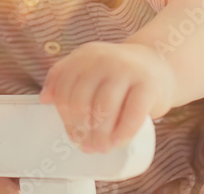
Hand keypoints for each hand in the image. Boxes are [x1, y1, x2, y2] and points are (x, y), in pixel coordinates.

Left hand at [38, 41, 174, 152]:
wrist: (159, 64)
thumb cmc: (118, 73)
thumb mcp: (90, 67)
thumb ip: (65, 77)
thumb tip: (44, 99)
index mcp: (85, 56)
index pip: (64, 87)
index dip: (64, 115)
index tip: (72, 134)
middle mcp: (103, 59)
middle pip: (81, 99)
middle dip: (81, 128)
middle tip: (86, 146)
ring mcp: (127, 70)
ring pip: (104, 107)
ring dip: (100, 134)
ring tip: (101, 147)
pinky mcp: (149, 84)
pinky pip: (132, 112)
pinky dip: (123, 132)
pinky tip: (118, 142)